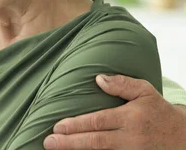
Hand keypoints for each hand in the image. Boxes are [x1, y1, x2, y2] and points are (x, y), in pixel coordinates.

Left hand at [44, 74, 185, 149]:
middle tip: (49, 142)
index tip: (57, 127)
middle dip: (70, 143)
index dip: (76, 125)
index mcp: (130, 118)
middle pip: (95, 142)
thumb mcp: (145, 91)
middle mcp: (130, 138)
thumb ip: (122, 84)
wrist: (183, 137)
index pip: (97, 122)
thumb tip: (98, 79)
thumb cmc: (158, 111)